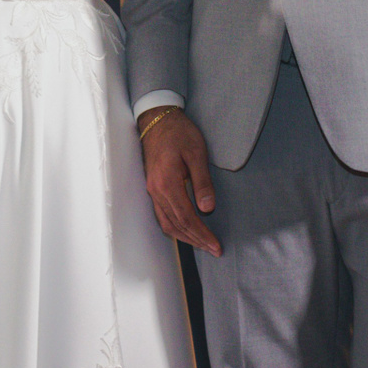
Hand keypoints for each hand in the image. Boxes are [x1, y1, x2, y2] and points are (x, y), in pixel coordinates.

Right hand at [138, 106, 220, 256]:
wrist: (157, 119)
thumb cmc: (179, 133)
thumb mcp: (196, 153)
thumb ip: (202, 182)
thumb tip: (207, 209)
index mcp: (167, 183)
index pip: (186, 218)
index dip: (202, 234)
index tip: (216, 245)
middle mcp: (156, 191)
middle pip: (175, 225)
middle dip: (196, 240)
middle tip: (213, 249)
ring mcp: (152, 190)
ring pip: (166, 223)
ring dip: (185, 237)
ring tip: (202, 244)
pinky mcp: (152, 187)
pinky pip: (161, 215)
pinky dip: (174, 227)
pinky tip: (186, 229)